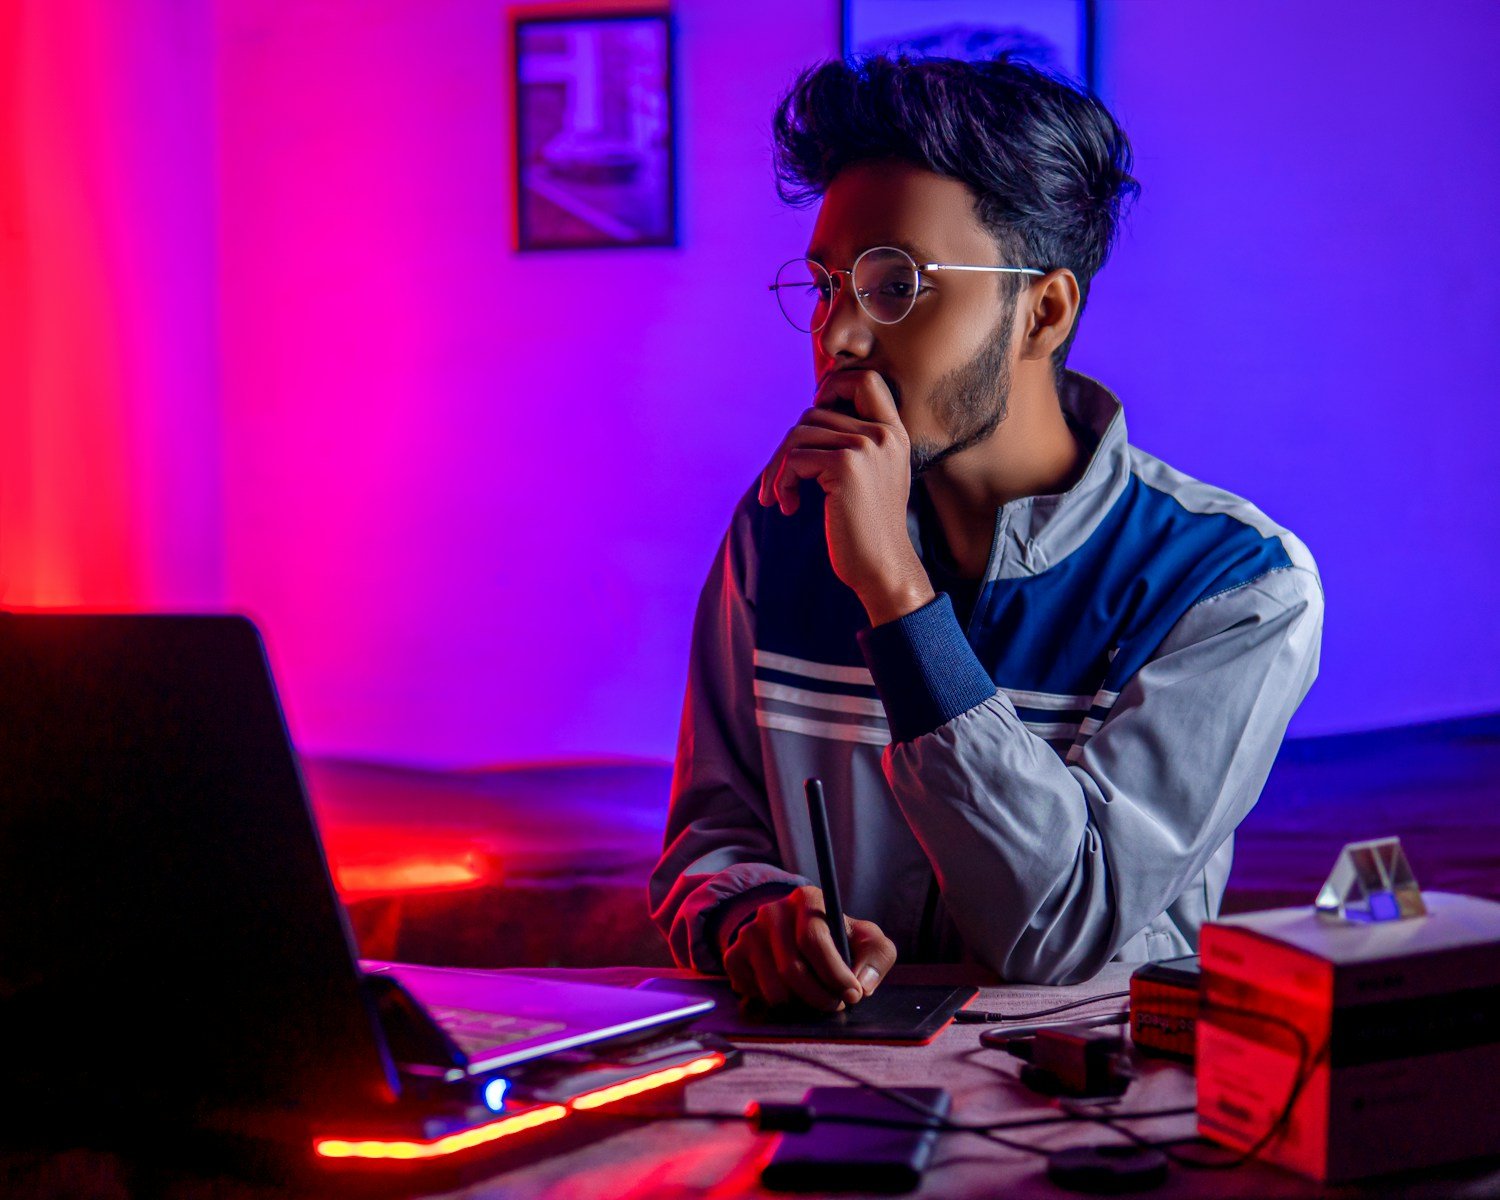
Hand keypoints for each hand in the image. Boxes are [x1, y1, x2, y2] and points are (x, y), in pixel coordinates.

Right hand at [722, 885, 897, 1011]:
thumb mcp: (868, 940)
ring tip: (815, 998)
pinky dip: (773, 1004)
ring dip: (799, 1006)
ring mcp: (748, 933)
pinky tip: (789, 992)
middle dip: (820, 997)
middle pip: (792, 970)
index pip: (814, 940)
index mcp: (806, 898)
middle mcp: (771, 911)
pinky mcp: (733, 956)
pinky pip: (752, 994)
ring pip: (773, 989)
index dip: (835, 974)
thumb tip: (862, 984)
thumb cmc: (840, 939)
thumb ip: (877, 957)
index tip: (853, 995)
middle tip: (836, 1004)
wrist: (799, 934)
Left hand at [757, 370, 934, 624]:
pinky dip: (781, 482)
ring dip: (778, 468)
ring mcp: (867, 447)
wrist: (882, 568)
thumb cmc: (866, 529)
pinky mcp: (846, 465)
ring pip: (799, 433)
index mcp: (894, 433)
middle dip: (788, 446)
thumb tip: (809, 416)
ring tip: (779, 497)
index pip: (866, 378)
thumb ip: (852, 443)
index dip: (833, 386)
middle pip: (815, 411)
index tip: (812, 425)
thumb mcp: (870, 477)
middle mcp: (884, 434)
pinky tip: (786, 507)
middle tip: (779, 482)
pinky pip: (795, 458)